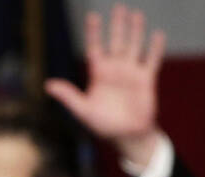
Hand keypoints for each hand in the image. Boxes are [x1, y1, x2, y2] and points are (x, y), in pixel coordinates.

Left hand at [44, 3, 164, 167]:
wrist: (127, 136)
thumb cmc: (104, 125)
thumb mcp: (83, 110)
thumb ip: (68, 96)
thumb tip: (47, 85)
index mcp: (99, 74)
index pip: (95, 48)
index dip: (94, 33)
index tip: (93, 17)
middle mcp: (115, 69)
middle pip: (116, 42)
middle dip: (117, 26)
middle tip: (119, 7)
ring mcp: (131, 73)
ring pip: (134, 46)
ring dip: (135, 32)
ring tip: (136, 15)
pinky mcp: (146, 80)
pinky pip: (152, 60)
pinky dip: (155, 49)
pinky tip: (158, 35)